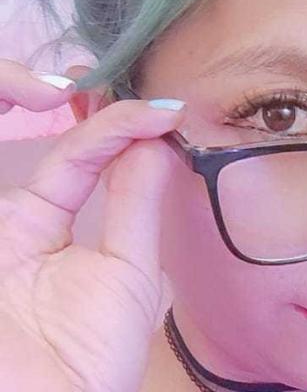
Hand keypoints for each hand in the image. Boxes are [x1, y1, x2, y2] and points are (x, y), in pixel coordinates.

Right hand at [0, 60, 186, 390]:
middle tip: (117, 76)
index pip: (81, 161)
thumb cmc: (89, 358)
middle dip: (84, 110)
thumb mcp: (125, 271)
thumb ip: (133, 206)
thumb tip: (158, 143)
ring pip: (25, 159)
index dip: (118, 129)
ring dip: (58, 116)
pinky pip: (12, 186)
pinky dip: (47, 140)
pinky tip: (63, 112)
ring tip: (96, 86)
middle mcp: (13, 225)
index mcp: (48, 232)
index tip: (164, 109)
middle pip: (50, 151)